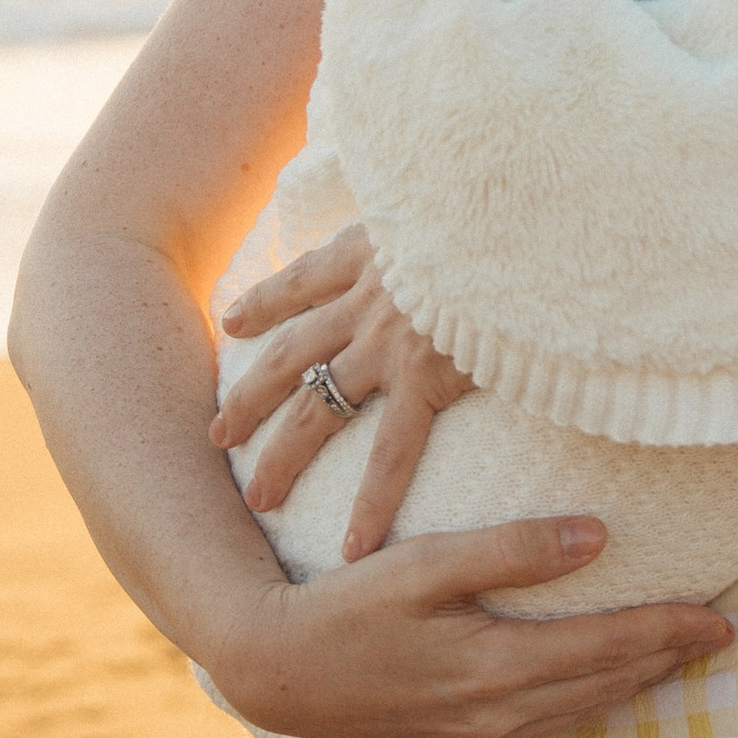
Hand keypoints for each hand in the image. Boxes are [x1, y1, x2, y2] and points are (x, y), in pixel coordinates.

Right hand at [210, 516, 734, 737]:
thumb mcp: (425, 564)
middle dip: (666, 658)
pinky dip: (586, 704)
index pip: (608, 648)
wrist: (276, 673)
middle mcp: (496, 714)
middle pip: (605, 685)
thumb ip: (511, 549)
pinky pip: (544, 728)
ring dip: (632, 684)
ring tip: (676, 657)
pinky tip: (598, 688)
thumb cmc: (348, 604)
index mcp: (495, 667)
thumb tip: (598, 538)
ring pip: (579, 712)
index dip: (670, 631)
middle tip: (720, 633)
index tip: (721, 616)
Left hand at [214, 224, 470, 563]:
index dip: (265, 301)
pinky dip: (372, 501)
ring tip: (259, 498)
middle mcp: (366, 296)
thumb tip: (439, 209)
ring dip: (282, 454)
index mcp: (370, 248)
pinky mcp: (425, 373)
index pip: (303, 279)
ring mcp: (389, 340)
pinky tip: (354, 545)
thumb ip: (428, 212)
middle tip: (218, 433)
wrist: (519, 209)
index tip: (233, 322)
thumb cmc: (497, 198)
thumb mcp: (444, 192)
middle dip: (249, 395)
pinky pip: (391, 450)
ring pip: (315, 406)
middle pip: (289, 353)